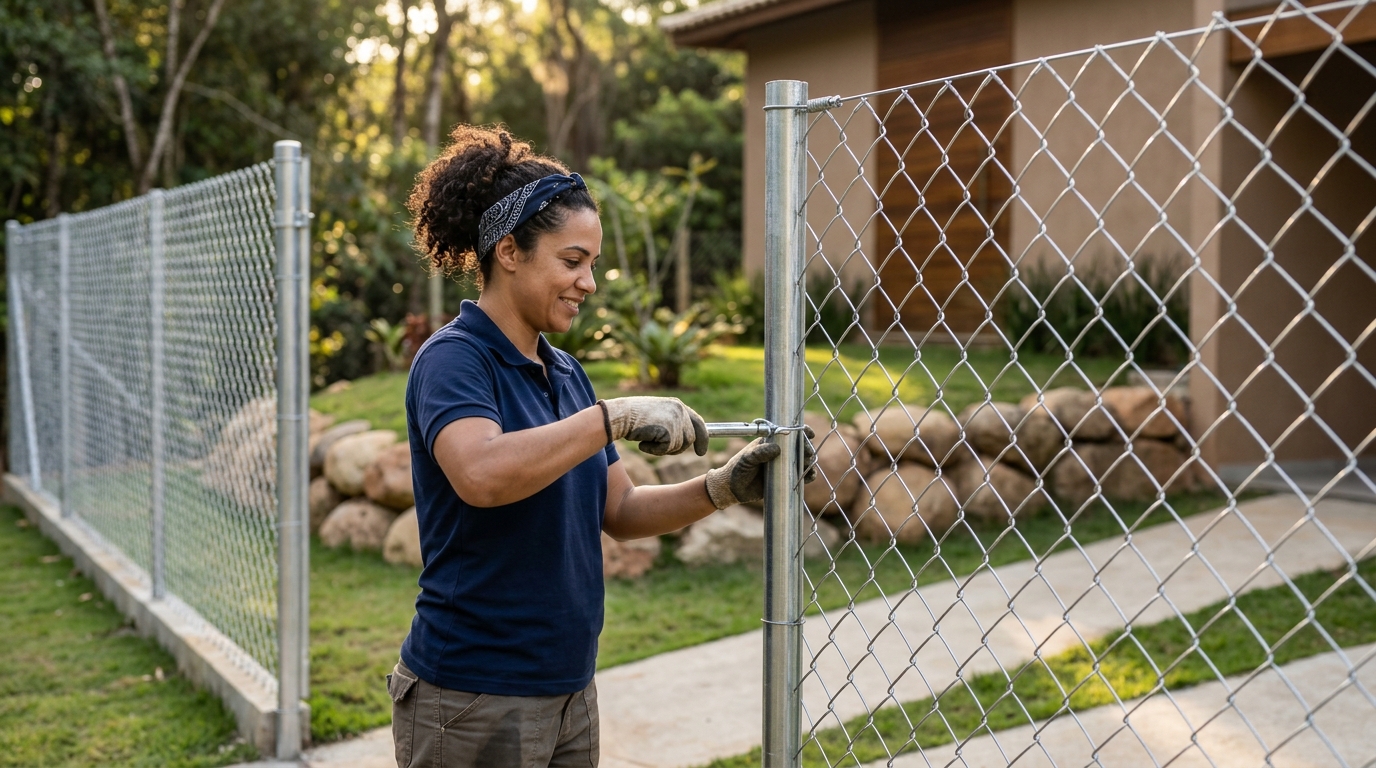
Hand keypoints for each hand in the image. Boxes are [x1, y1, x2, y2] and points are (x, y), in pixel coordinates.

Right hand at [602, 396, 708, 455]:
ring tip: (647, 439)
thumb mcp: (657, 416)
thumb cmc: (633, 417)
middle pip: (690, 439)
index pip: (698, 422)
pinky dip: (653, 451)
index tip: (701, 452)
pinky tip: (642, 442)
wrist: (619, 415)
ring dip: (663, 449)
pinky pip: (666, 450)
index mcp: (677, 405)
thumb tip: (686, 439)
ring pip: (679, 446)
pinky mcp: (668, 431)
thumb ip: (672, 423)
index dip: (702, 438)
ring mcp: (675, 420)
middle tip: (658, 447)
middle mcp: (680, 410)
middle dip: (676, 448)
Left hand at [703, 428, 817, 508]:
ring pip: (803, 461)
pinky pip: (801, 475)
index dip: (802, 431)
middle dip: (807, 448)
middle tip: (807, 454)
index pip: (789, 433)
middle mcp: (780, 452)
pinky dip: (808, 475)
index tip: (809, 433)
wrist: (733, 489)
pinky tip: (809, 476)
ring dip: (809, 462)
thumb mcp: (746, 459)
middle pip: (800, 447)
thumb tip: (776, 449)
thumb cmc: (737, 469)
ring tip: (806, 466)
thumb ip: (759, 453)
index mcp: (771, 442)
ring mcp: (783, 466)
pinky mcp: (785, 479)